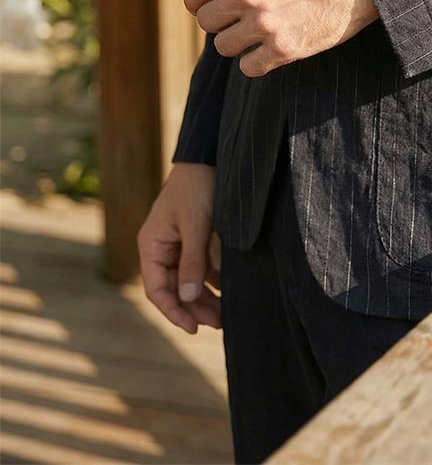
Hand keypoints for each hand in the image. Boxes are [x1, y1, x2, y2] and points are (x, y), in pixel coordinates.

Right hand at [138, 163, 220, 333]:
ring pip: (187, 280)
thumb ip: (192, 261)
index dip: (174, 311)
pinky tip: (225, 293)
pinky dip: (211, 281)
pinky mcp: (194, 237)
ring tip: (224, 315)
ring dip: (204, 298)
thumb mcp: (196, 224)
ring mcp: (177, 243)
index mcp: (151, 244)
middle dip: (194, 308)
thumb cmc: (198, 186)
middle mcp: (160, 247)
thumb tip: (188, 297)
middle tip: (219, 324)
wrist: (209, 156)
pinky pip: (199, 267)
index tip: (194, 328)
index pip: (156, 289)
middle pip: (173, 288)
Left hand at [182, 0, 378, 76]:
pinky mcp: (286, 49)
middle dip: (221, 21)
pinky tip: (270, 49)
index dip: (199, 1)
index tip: (207, 6)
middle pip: (207, 22)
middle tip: (239, 18)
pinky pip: (249, 67)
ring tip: (258, 33)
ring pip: (224, 46)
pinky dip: (256, 62)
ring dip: (238, 42)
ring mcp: (265, 24)